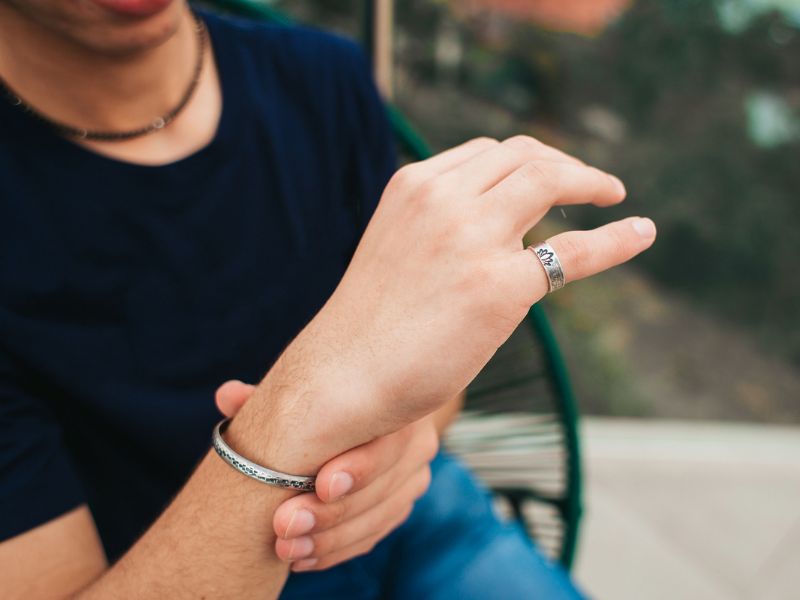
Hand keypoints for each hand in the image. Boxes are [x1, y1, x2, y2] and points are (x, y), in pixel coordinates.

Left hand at [216, 380, 437, 571]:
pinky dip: (336, 550)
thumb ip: (267, 395)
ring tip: (286, 549)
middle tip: (285, 526)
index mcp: (396, 406)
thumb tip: (228, 396)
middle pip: (381, 488)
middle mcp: (415, 443)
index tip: (320, 485)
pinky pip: (372, 535)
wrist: (363, 409)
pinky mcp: (399, 504)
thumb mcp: (300, 392)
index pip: (387, 442)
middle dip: (331, 513)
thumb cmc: (327, 393)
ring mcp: (411, 477)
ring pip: (377, 518)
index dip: (358, 468)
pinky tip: (303, 556)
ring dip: (329, 540)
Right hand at [253, 136, 655, 454]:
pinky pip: (576, 252)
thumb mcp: (396, 250)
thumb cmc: (368, 327)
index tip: (548, 174)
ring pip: (550, 180)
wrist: (341, 378)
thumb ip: (438, 228)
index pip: (486, 153)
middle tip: (590, 184)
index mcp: (413, 187)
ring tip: (612, 195)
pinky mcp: (499, 287)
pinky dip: (616, 238)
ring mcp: (472, 239)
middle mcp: (442, 200)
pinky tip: (642, 231)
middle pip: (524, 156)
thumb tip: (494, 235)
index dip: (528, 160)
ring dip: (589, 182)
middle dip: (564, 163)